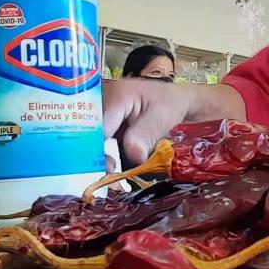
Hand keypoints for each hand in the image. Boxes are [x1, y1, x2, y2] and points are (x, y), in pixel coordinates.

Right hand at [102, 79, 244, 165]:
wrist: (179, 100)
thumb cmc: (173, 103)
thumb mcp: (163, 116)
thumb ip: (147, 133)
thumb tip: (133, 155)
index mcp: (116, 95)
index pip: (97, 125)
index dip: (98, 148)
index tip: (108, 167)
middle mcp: (103, 101)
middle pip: (89, 132)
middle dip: (94, 154)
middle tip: (108, 173)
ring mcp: (103, 113)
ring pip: (93, 139)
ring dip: (99, 156)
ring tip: (110, 173)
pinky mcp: (107, 124)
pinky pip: (101, 141)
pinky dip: (106, 154)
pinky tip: (112, 167)